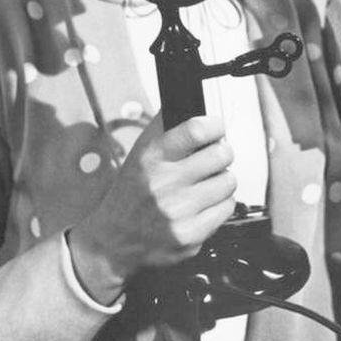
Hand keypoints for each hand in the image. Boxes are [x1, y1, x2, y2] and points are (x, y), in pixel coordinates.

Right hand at [68, 114, 235, 302]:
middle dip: (222, 153)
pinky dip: (219, 205)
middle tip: (214, 158)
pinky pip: (226, 208)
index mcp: (151, 158)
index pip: (196, 130)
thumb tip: (186, 100)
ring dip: (222, 181)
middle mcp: (164, 184)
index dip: (214, 125)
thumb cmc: (130, 193)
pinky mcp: (189, 236)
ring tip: (206, 184)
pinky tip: (203, 205)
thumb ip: (163, 126)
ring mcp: (178, 212)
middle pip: (221, 154)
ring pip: (228, 182)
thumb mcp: (138, 154)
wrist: (112, 241)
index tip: (216, 128)